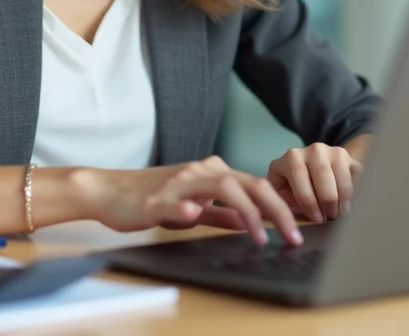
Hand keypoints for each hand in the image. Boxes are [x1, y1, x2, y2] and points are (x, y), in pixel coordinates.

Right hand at [79, 156, 302, 244]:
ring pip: (222, 187)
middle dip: (276, 210)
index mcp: (213, 174)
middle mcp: (201, 172)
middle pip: (248, 184)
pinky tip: (195, 215)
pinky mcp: (155, 199)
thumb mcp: (193, 206)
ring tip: (261, 236)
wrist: (110, 191)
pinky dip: (188, 207)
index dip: (281, 206)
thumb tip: (248, 221)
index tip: (298, 227)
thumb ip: (220, 212)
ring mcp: (179, 183)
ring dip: (246, 211)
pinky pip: (176, 202)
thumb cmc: (151, 199)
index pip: (256, 187)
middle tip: (293, 236)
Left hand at [267, 143, 361, 222]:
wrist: (311, 180)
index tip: (316, 218)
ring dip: (343, 196)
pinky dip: (356, 190)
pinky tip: (352, 204)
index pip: (298, 173)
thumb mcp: (284, 199)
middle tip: (330, 217)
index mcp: (291, 158)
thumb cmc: (294, 194)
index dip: (308, 199)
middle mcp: (312, 150)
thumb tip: (290, 225)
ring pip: (341, 172)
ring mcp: (332, 151)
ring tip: (342, 213)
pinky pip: (356, 172)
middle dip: (328, 199)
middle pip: (322, 172)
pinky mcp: (350, 158)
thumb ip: (284, 209)